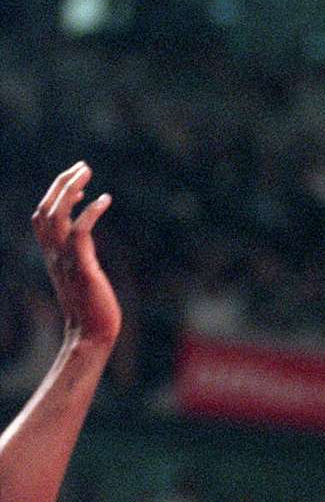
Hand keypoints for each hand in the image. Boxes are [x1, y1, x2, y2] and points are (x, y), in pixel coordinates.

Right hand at [31, 162, 120, 350]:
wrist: (91, 335)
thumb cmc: (92, 310)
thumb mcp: (81, 277)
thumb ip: (79, 258)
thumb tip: (85, 245)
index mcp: (52, 256)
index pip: (43, 218)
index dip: (55, 197)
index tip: (76, 184)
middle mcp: (54, 254)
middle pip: (47, 209)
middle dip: (62, 184)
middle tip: (82, 166)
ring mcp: (65, 260)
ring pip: (58, 214)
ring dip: (70, 189)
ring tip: (87, 171)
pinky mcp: (82, 267)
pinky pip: (81, 231)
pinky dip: (90, 212)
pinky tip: (104, 199)